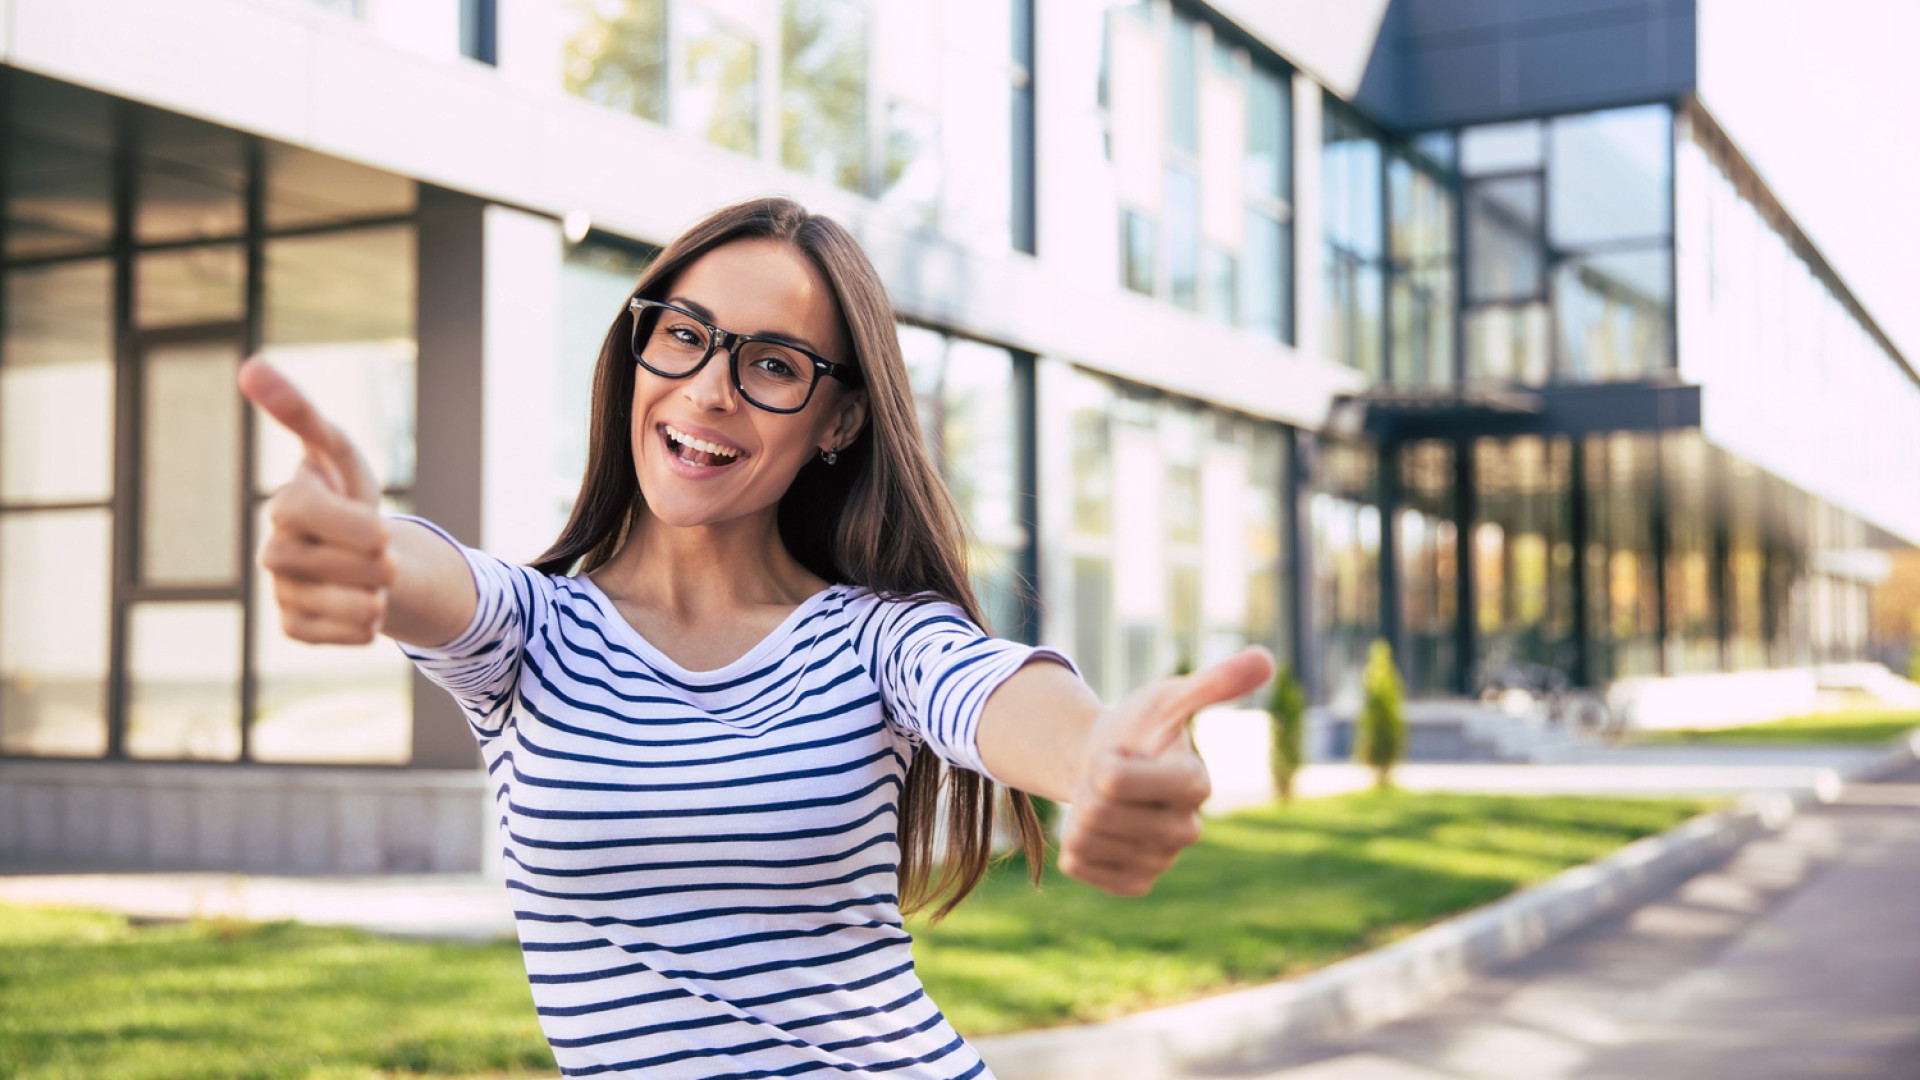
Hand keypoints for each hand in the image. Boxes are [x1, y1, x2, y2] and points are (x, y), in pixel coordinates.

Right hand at [238, 357, 393, 644]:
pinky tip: (363, 606)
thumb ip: (300, 412)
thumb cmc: (347, 492)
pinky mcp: (294, 626)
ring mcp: (282, 591)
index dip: (352, 525)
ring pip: (344, 606)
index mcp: (287, 505)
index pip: (308, 514)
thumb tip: (248, 366)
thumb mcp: (338, 451)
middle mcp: (275, 550)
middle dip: (376, 563)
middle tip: (387, 556)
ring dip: (375, 595)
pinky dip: (366, 626)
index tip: (382, 530)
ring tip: (375, 580)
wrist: (365, 553)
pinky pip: (343, 636)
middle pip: (334, 565)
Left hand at [1058, 646, 1275, 895]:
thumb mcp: (1168, 697)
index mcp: (1196, 784)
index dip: (1102, 760)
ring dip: (1079, 814)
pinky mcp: (1136, 883)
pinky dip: (1074, 846)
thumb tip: (1267, 659)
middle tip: (1107, 777)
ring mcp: (1161, 861)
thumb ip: (1213, 682)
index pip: (1113, 781)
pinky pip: (1080, 866)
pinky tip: (1099, 831)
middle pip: (1096, 812)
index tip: (1122, 752)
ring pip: (1084, 840)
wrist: (1104, 764)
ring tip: (1103, 800)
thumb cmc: (1139, 728)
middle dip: (1087, 787)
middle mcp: (1187, 830)